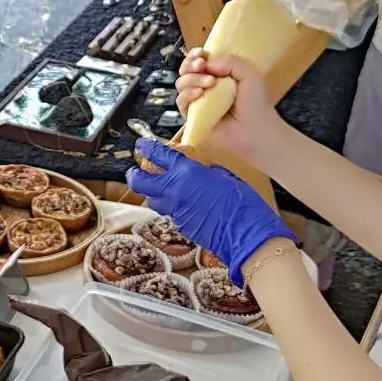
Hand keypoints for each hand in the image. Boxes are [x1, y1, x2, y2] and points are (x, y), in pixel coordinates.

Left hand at [127, 140, 295, 285]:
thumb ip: (205, 171)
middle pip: (140, 181)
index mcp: (186, 172)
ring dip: (151, 192)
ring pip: (151, 199)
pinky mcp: (180, 226)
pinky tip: (181, 205)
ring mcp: (175, 211)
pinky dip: (170, 206)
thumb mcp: (224, 176)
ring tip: (157, 188)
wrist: (246, 235)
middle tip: (137, 170)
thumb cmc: (242, 203)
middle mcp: (174, 191)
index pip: (158, 155)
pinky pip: (168, 212)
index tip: (142, 145)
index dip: (147, 148)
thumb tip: (198, 170)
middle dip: (134, 174)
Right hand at [174, 49, 290, 171]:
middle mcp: (204, 85)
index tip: (201, 55)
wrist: (255, 130)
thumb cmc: (255, 102)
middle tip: (201, 66)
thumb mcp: (249, 74)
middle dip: (190, 64)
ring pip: (181, 83)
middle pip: (185, 69)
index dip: (195, 55)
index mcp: (217, 73)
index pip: (198, 59)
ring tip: (209, 83)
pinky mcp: (192, 115)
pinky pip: (181, 101)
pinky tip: (199, 94)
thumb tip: (206, 64)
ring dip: (192, 79)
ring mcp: (198, 100)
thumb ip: (230, 62)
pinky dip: (187, 95)